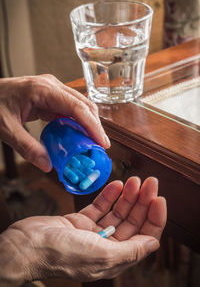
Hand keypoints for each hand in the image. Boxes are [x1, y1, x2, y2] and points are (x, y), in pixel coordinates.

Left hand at [0, 75, 109, 171]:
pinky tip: (78, 135)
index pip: (76, 107)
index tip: (102, 142)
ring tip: (93, 143)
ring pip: (80, 105)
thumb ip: (27, 147)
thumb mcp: (6, 128)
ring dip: (88, 123)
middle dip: (95, 125)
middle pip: (84, 104)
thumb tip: (47, 165)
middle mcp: (52, 86)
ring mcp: (52, 89)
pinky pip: (70, 108)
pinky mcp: (51, 96)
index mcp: (43, 90)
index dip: (92, 125)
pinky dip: (77, 122)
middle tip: (101, 146)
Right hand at [0, 177, 165, 284]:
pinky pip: (100, 206)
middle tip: (150, 182)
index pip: (143, 237)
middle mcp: (106, 245)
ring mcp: (93, 232)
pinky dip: (109, 195)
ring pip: (117, 211)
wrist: (27, 245)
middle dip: (142, 201)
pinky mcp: (80, 220)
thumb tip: (153, 243)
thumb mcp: (102, 254)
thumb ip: (130, 250)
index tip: (158, 198)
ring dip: (127, 195)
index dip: (154, 219)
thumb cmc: (61, 254)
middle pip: (132, 221)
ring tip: (134, 179)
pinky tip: (117, 184)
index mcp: (114, 258)